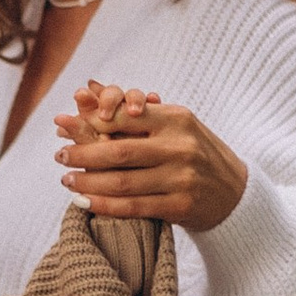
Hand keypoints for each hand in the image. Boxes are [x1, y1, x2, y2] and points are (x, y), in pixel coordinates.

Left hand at [54, 78, 247, 230]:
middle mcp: (180, 146)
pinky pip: (134, 207)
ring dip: (87, 183)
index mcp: (177, 118)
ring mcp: (182, 178)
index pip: (125, 116)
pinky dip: (104, 205)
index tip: (64, 125)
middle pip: (118, 152)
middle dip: (82, 154)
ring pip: (122, 182)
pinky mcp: (181, 206)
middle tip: (59, 156)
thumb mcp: (175, 125)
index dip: (90, 121)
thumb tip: (87, 88)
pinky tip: (85, 203)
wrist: (236, 193)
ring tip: (67, 181)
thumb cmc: (194, 153)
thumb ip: (135, 113)